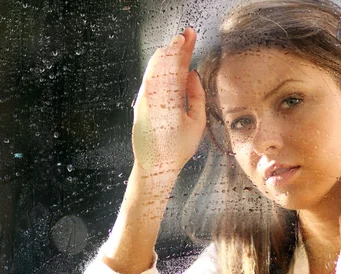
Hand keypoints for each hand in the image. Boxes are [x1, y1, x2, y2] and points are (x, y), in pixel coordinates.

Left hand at [132, 27, 205, 172]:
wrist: (154, 166)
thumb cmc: (178, 148)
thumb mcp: (197, 123)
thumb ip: (196, 96)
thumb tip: (192, 75)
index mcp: (169, 99)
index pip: (174, 64)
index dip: (181, 47)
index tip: (188, 36)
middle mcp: (152, 95)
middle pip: (162, 62)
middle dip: (174, 47)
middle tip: (186, 36)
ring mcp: (143, 98)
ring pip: (154, 68)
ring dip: (166, 55)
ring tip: (177, 47)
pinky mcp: (139, 103)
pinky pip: (150, 78)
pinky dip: (159, 67)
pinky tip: (166, 64)